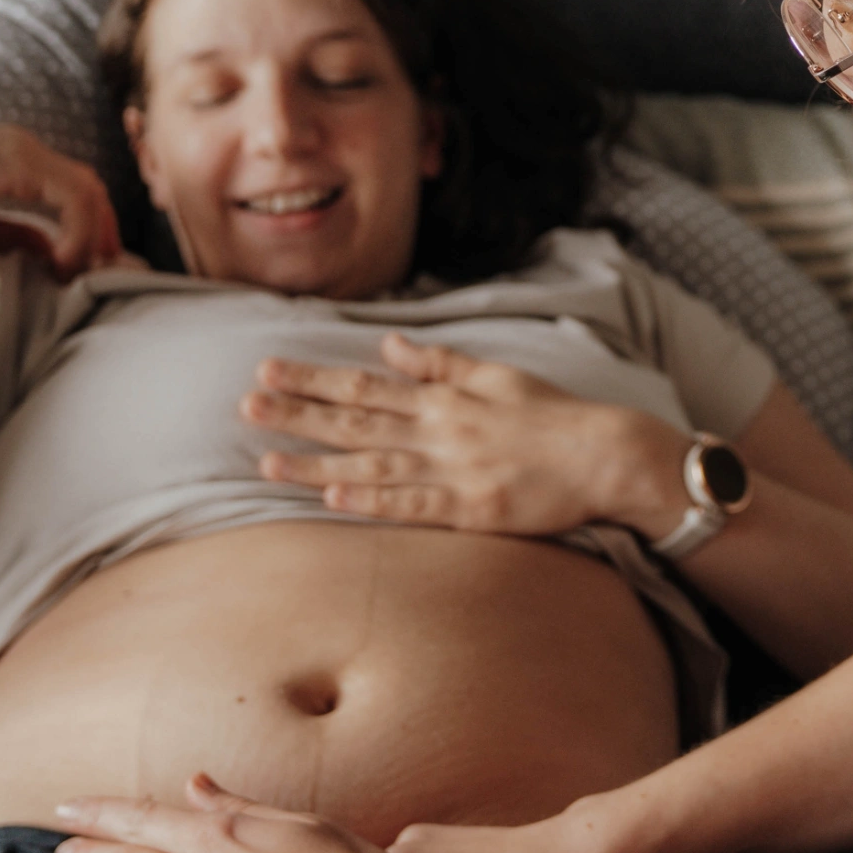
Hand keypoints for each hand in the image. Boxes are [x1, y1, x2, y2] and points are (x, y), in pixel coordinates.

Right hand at [0, 116, 122, 278]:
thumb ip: (12, 235)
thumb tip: (48, 254)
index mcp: (14, 163)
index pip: (71, 191)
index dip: (88, 228)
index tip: (87, 267)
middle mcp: (26, 151)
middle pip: (89, 188)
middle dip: (104, 231)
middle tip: (105, 272)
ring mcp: (26, 151)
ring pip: (88, 191)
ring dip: (94, 235)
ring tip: (81, 273)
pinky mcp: (22, 161)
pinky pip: (74, 198)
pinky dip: (78, 232)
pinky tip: (60, 263)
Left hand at [241, 332, 692, 534]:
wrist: (606, 456)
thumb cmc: (554, 416)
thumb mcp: (498, 374)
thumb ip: (441, 361)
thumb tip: (389, 343)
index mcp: (444, 396)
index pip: (364, 383)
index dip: (312, 377)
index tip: (268, 369)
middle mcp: (440, 429)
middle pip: (355, 419)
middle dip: (297, 413)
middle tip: (246, 405)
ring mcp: (452, 470)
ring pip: (370, 464)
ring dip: (316, 463)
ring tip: (266, 462)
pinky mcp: (471, 509)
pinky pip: (412, 505)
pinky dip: (371, 501)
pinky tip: (333, 497)